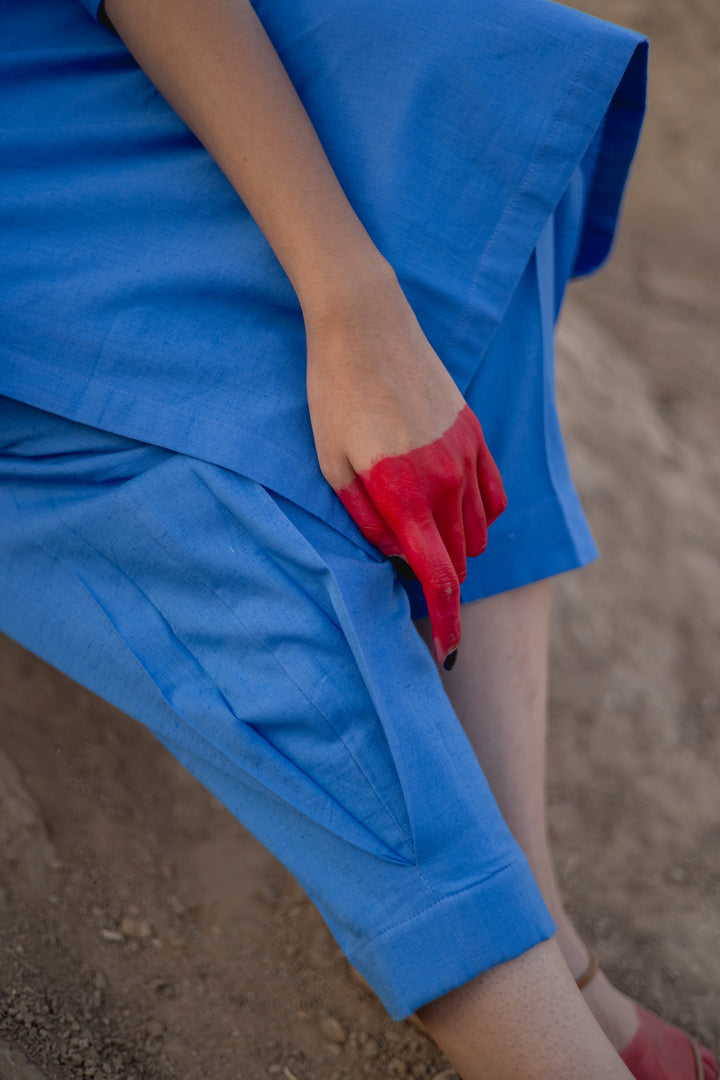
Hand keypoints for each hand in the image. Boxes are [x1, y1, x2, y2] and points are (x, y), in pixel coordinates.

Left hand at [305, 266, 506, 666]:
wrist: (365, 321)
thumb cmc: (333, 395)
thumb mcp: (331, 465)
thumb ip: (368, 520)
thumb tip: (400, 556)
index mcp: (404, 493)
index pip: (439, 577)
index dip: (446, 620)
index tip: (447, 651)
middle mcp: (445, 479)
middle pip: (459, 560)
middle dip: (440, 582)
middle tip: (410, 580)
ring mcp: (466, 455)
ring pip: (478, 531)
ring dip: (455, 548)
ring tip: (419, 535)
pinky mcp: (475, 433)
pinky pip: (493, 496)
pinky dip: (478, 516)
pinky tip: (451, 511)